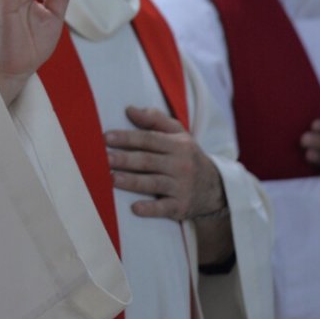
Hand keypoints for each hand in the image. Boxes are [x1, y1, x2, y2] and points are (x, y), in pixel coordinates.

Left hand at [105, 105, 225, 220]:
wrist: (215, 188)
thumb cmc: (187, 156)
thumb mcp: (178, 134)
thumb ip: (154, 120)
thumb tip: (129, 109)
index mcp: (178, 145)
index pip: (149, 140)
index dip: (127, 138)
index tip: (106, 137)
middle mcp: (180, 165)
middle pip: (148, 161)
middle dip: (125, 159)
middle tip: (104, 158)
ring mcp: (181, 187)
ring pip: (153, 183)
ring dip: (132, 181)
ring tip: (112, 178)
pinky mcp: (180, 207)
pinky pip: (164, 208)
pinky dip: (150, 209)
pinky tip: (135, 208)